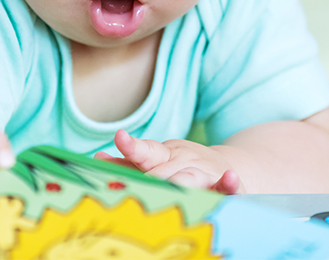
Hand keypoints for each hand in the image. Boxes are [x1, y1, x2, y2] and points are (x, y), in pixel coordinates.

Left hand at [95, 129, 243, 193]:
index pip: (147, 151)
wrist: (230, 167)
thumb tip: (98, 158)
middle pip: (164, 172)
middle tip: (129, 192)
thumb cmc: (185, 167)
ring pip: (192, 178)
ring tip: (169, 187)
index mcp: (166, 155)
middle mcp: (186, 161)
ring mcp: (207, 173)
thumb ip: (129, 163)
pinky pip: (230, 187)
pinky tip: (230, 179)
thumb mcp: (159, 161)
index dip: (133, 146)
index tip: (121, 137)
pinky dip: (229, 184)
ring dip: (180, 182)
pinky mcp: (228, 187)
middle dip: (149, 182)